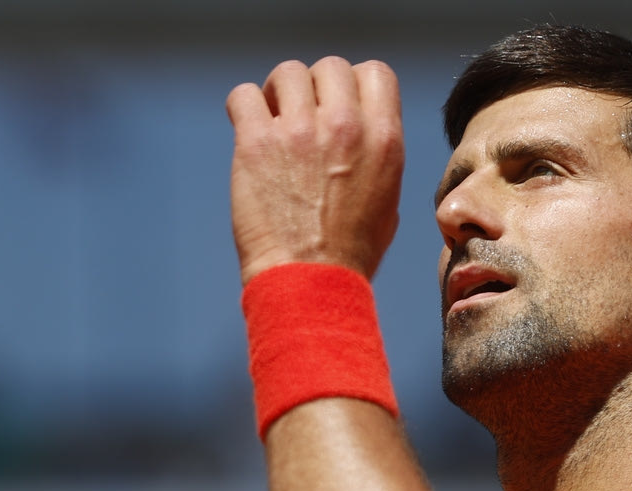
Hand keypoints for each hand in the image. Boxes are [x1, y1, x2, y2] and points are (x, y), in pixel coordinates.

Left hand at [226, 57, 403, 283]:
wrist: (311, 282)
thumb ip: (377, 157)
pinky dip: (243, 108)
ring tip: (273, 124)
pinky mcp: (257, 143)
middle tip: (302, 119)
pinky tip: (247, 131)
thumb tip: (360, 137)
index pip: (374, 72)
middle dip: (315, 89)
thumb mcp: (389, 201)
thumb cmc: (351, 254)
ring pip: (287, 73)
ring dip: (278, 94)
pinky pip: (243, 96)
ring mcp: (300, 131)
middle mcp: (345, 126)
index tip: (338, 109)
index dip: (354, 86)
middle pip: (330, 68)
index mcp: (384, 139)